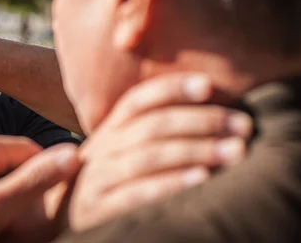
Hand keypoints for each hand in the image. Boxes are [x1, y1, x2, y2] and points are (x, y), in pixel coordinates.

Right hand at [60, 73, 252, 231]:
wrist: (59, 215)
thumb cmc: (102, 179)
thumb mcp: (115, 150)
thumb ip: (145, 131)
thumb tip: (203, 112)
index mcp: (109, 130)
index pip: (137, 101)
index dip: (171, 89)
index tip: (207, 84)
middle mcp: (103, 149)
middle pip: (151, 126)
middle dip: (200, 121)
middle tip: (242, 125)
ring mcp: (98, 178)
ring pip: (148, 156)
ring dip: (195, 151)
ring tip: (234, 151)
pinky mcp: (99, 209)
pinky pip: (136, 193)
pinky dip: (170, 184)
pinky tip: (201, 180)